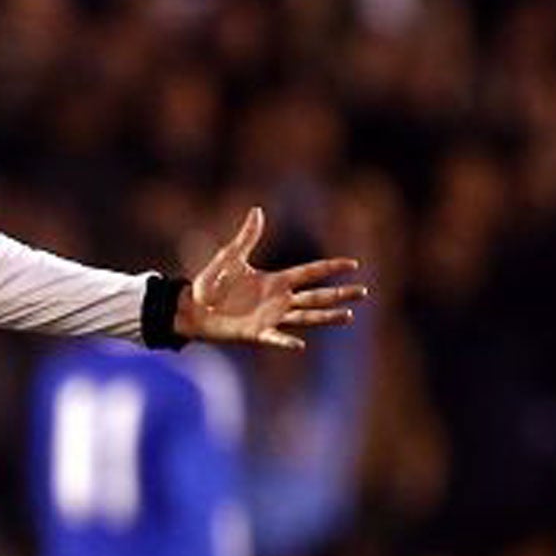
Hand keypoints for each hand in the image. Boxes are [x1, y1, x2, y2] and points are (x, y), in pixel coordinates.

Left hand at [176, 207, 364, 350]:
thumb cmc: (210, 283)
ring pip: (305, 317)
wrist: (191, 308)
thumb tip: (258, 210)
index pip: (310, 272)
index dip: (330, 268)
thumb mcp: (229, 256)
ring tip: (348, 315)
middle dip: (340, 294)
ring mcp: (269, 317)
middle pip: (316, 296)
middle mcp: (278, 300)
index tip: (354, 264)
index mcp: (275, 280)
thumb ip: (247, 237)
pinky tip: (301, 345)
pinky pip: (275, 338)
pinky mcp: (256, 333)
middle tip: (364, 292)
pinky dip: (286, 342)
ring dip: (326, 317)